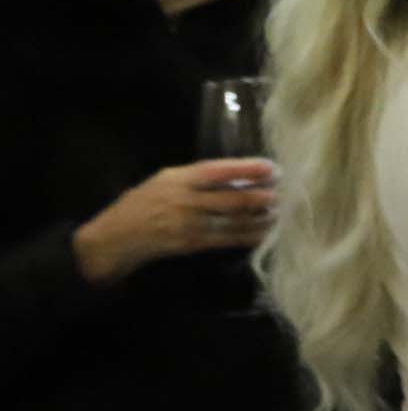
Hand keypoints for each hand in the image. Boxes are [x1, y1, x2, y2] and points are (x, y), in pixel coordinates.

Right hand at [71, 158, 276, 284]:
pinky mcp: (193, 243)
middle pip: (232, 198)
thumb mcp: (166, 179)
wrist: (119, 235)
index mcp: (178, 178)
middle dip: (262, 196)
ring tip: (281, 211)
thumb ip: (198, 177)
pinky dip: (251, 235)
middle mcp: (185, 200)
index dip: (247, 168)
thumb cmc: (145, 201)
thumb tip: (240, 176)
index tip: (272, 167)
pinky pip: (229, 239)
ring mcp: (190, 224)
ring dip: (262, 217)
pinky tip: (267, 231)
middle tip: (284, 193)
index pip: (219, 170)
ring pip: (235, 220)